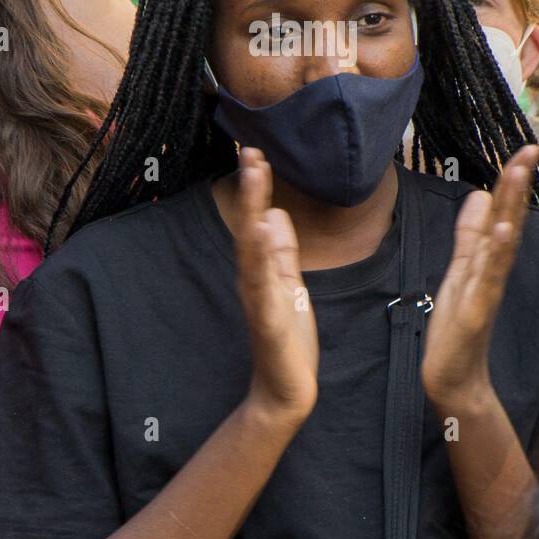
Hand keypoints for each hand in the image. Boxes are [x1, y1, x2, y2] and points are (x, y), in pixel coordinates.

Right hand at [235, 148, 318, 424]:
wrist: (287, 388)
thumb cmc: (288, 338)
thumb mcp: (289, 285)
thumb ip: (281, 252)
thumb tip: (273, 214)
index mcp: (260, 268)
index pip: (256, 220)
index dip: (256, 187)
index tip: (256, 151)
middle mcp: (253, 278)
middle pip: (249, 225)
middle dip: (251, 188)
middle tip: (251, 150)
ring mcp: (258, 297)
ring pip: (251, 248)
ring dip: (252, 211)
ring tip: (255, 177)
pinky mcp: (267, 318)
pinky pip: (262, 284)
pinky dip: (260, 257)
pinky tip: (260, 232)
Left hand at [421, 145, 538, 408]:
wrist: (453, 375)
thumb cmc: (458, 324)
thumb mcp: (461, 268)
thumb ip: (471, 235)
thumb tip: (480, 196)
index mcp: (488, 258)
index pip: (505, 212)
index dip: (511, 181)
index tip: (523, 149)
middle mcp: (494, 269)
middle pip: (509, 219)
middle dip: (516, 184)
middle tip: (527, 150)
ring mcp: (488, 288)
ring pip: (503, 242)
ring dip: (512, 208)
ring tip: (517, 175)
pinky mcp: (478, 309)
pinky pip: (490, 276)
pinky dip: (498, 253)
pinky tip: (504, 231)